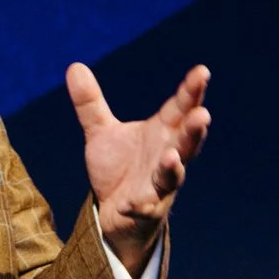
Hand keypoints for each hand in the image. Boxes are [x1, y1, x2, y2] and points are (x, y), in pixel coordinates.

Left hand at [65, 62, 211, 277]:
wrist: (113, 213)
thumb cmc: (118, 168)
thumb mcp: (101, 133)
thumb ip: (90, 103)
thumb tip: (74, 66)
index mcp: (162, 132)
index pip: (180, 108)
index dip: (191, 91)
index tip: (202, 71)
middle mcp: (166, 156)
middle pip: (185, 141)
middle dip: (194, 129)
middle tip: (203, 114)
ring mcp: (160, 185)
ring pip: (173, 175)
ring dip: (174, 166)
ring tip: (173, 155)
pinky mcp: (146, 209)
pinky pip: (144, 207)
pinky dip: (139, 205)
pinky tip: (132, 203)